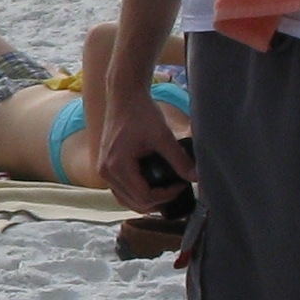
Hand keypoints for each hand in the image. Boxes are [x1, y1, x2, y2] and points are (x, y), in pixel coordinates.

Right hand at [96, 74, 194, 211]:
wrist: (124, 96)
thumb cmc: (140, 112)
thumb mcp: (163, 136)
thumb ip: (179, 159)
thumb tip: (196, 177)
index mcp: (117, 166)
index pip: (144, 197)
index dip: (167, 196)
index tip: (182, 184)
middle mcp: (105, 172)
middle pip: (134, 203)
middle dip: (158, 201)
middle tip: (176, 188)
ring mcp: (103, 170)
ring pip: (125, 200)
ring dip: (146, 200)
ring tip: (166, 189)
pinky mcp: (106, 167)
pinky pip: (121, 191)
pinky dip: (136, 193)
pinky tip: (153, 184)